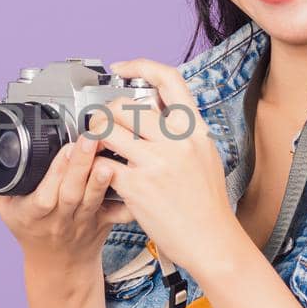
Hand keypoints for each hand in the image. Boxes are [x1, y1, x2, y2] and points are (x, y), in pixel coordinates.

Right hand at [0, 130, 135, 272]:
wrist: (58, 265)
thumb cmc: (32, 230)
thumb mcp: (8, 209)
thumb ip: (7, 183)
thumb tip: (9, 148)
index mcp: (32, 215)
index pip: (43, 196)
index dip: (54, 173)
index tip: (65, 147)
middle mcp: (59, 220)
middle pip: (70, 194)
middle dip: (80, 166)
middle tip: (89, 140)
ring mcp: (83, 223)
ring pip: (92, 201)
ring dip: (100, 181)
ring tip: (107, 160)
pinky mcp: (103, 222)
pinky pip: (117, 214)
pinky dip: (127, 201)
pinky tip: (132, 184)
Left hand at [92, 58, 242, 273]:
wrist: (213, 241)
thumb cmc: (208, 203)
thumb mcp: (204, 155)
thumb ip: (182, 132)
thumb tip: (158, 109)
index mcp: (194, 129)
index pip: (169, 80)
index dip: (141, 66)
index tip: (122, 68)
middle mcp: (176, 141)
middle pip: (125, 105)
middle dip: (106, 113)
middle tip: (102, 124)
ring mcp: (156, 162)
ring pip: (107, 129)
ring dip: (93, 137)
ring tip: (96, 147)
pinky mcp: (137, 186)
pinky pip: (101, 164)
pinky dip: (94, 167)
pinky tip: (99, 175)